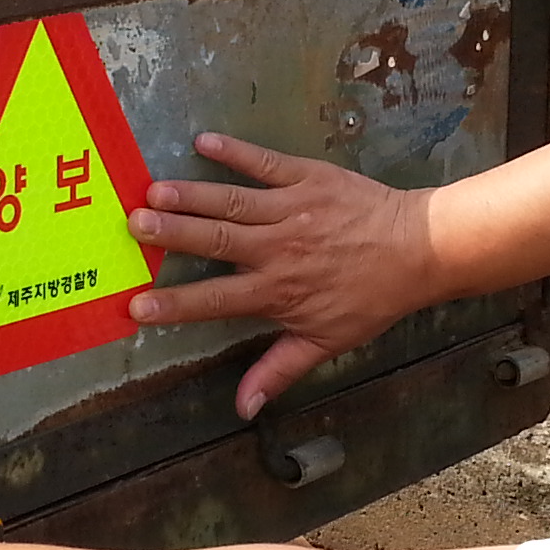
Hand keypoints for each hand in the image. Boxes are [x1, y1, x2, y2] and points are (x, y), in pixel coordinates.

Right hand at [126, 133, 437, 419]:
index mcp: (276, 291)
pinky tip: (204, 141)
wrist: (417, 251)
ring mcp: (291, 209)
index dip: (173, 304)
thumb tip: (243, 407)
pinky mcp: (307, 177)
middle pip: (214, 241)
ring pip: (232, 201)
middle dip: (171, 233)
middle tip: (132, 224)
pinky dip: (235, 151)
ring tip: (153, 189)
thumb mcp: (326, 341)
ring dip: (191, 195)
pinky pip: (265, 162)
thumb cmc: (370, 299)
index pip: (214, 300)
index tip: (136, 305)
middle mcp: (277, 249)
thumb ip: (278, 370)